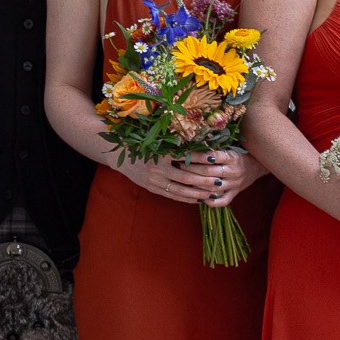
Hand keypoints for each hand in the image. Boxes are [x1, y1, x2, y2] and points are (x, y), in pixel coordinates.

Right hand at [122, 148, 264, 205]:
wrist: (120, 154)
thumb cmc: (143, 143)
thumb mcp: (157, 140)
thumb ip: (175, 143)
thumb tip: (198, 142)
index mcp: (160, 153)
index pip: (185, 156)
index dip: (201, 158)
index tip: (215, 158)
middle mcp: (157, 168)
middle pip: (185, 177)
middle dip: (203, 180)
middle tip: (219, 180)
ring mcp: (154, 180)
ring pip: (180, 190)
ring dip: (197, 193)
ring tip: (212, 193)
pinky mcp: (152, 188)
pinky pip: (172, 196)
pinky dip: (186, 198)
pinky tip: (198, 199)